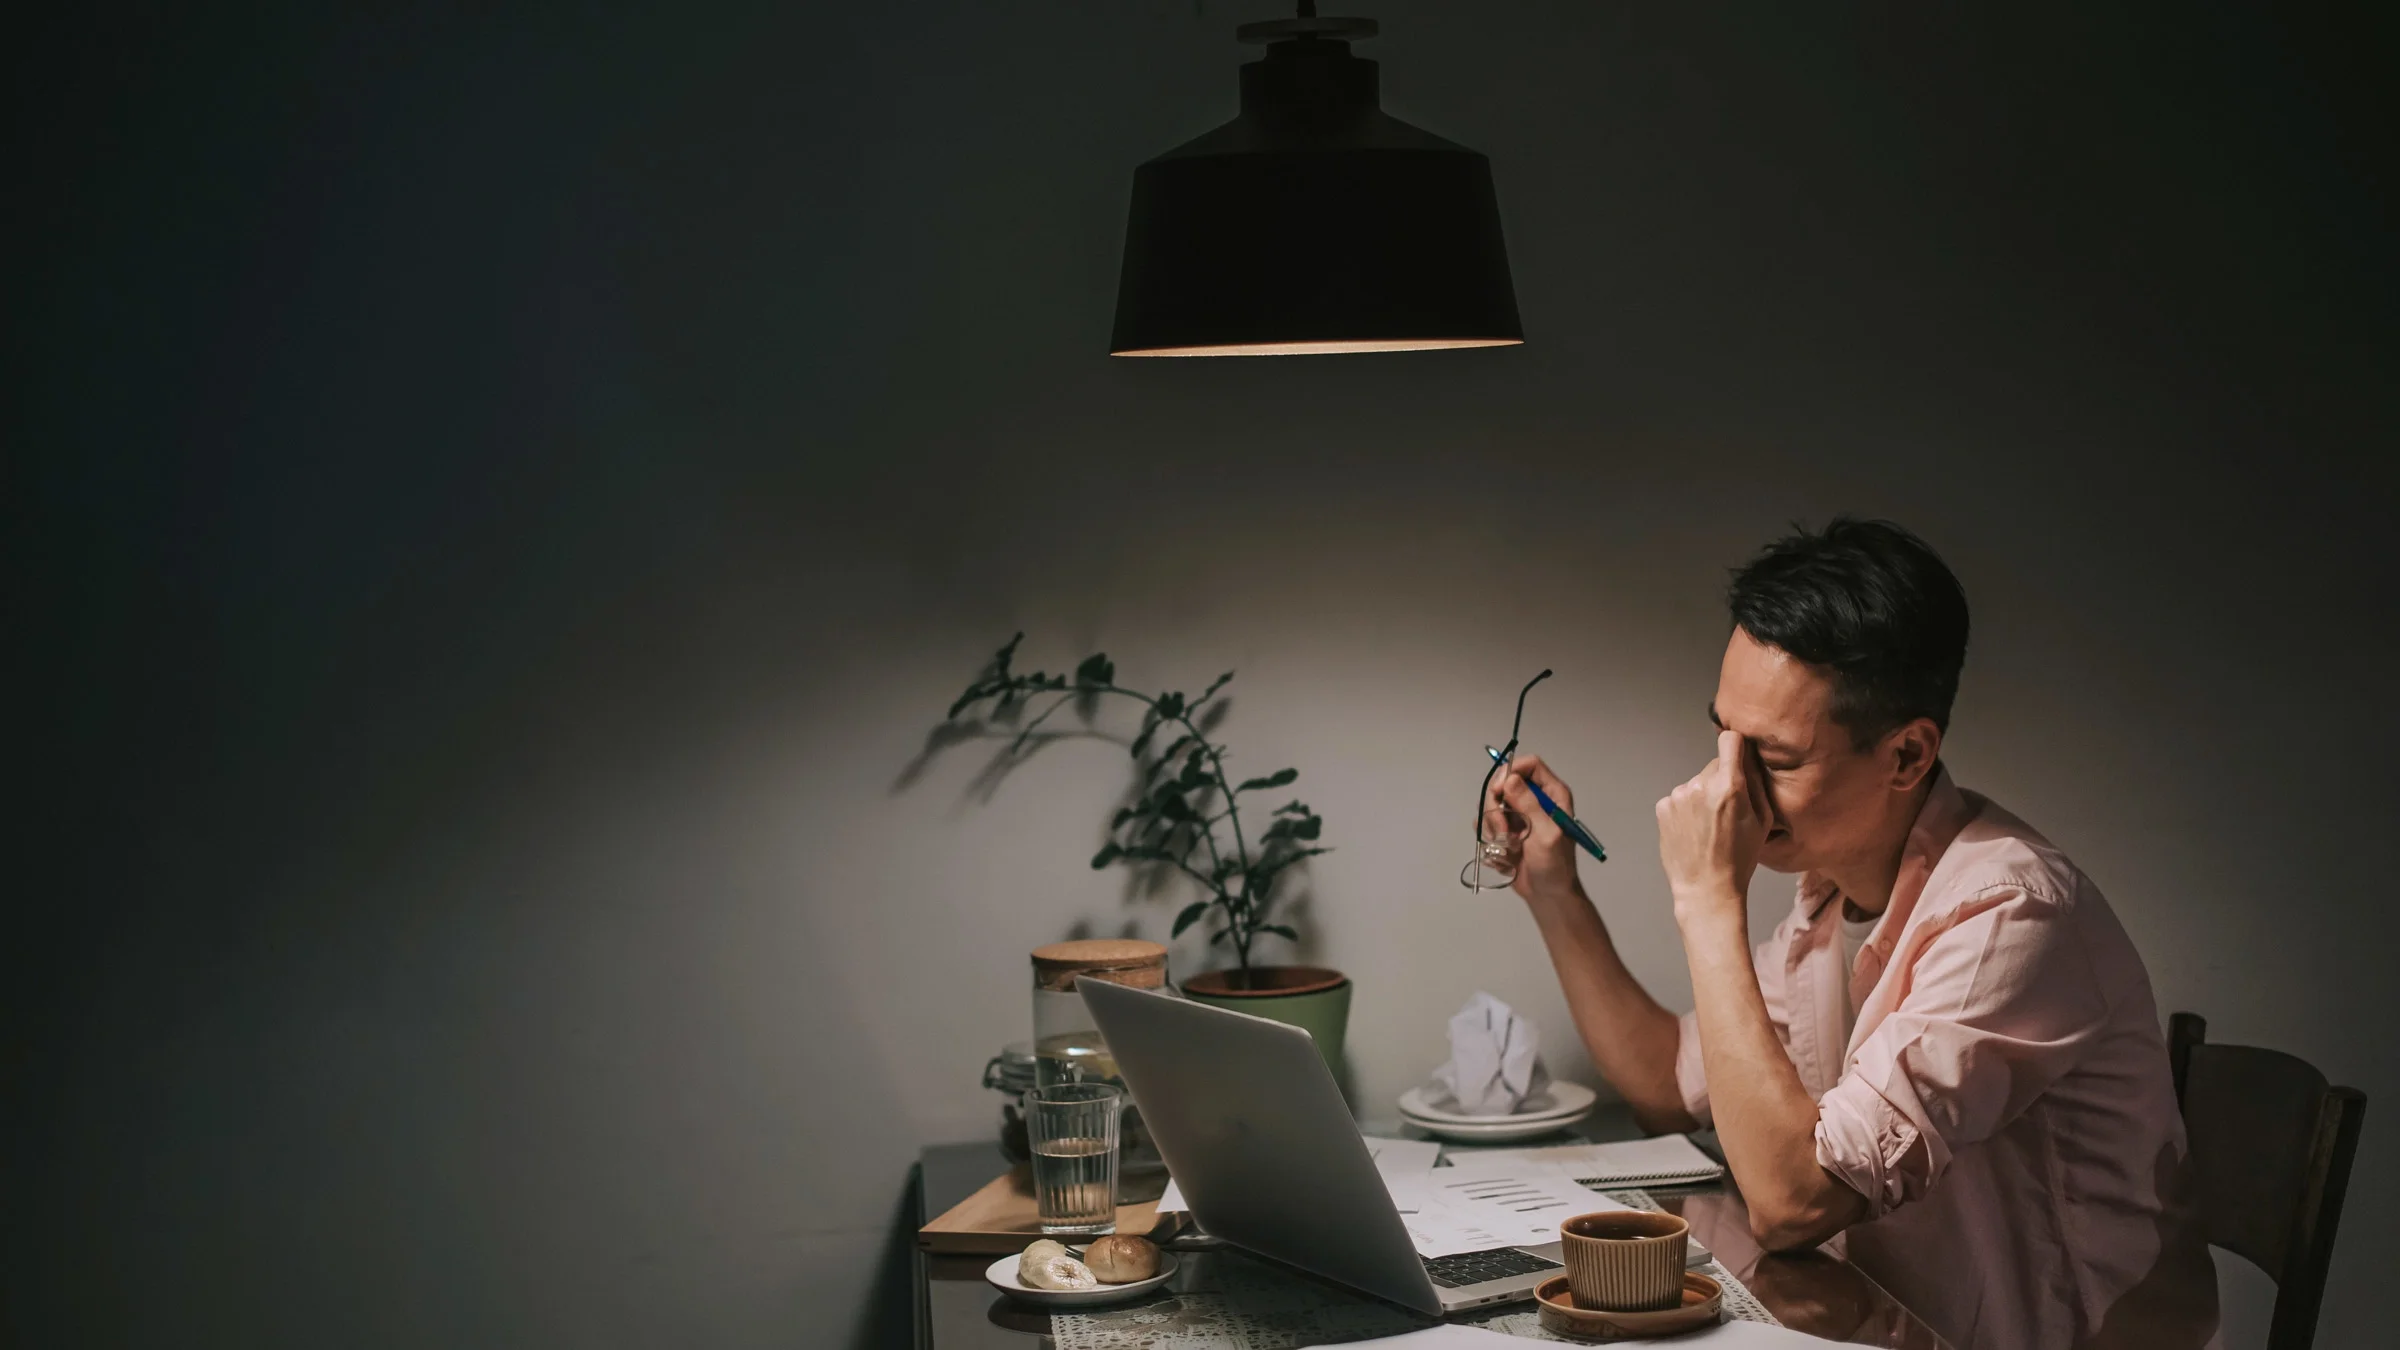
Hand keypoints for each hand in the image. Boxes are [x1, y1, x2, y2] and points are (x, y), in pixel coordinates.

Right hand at [1492, 752, 1582, 908]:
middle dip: (1496, 807)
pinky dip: (1490, 840)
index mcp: (1552, 794)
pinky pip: (1485, 824)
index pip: (1530, 765)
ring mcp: (1517, 815)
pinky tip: (1504, 855)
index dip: (1511, 772)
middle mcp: (1534, 799)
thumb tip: (1509, 778)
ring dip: (1493, 828)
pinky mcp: (1504, 830)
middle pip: (1503, 783)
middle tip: (1502, 830)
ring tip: (1508, 848)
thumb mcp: (1546, 833)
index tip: (1499, 791)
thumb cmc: (1554, 865)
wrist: (1546, 893)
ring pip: (1490, 805)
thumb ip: (1528, 804)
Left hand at [1656, 730, 1770, 924]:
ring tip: (1710, 826)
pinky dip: (1687, 809)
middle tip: (1727, 810)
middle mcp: (1700, 785)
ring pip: (1696, 783)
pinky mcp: (1662, 807)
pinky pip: (1680, 798)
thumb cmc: (1739, 859)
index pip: (1730, 740)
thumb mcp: (1762, 820)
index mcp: (1729, 786)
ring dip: (1703, 796)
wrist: (1706, 888)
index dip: (1736, 746)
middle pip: (1714, 765)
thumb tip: (1750, 756)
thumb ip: (1757, 782)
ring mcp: (1678, 796)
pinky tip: (1694, 830)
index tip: (1738, 755)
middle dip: (1722, 780)